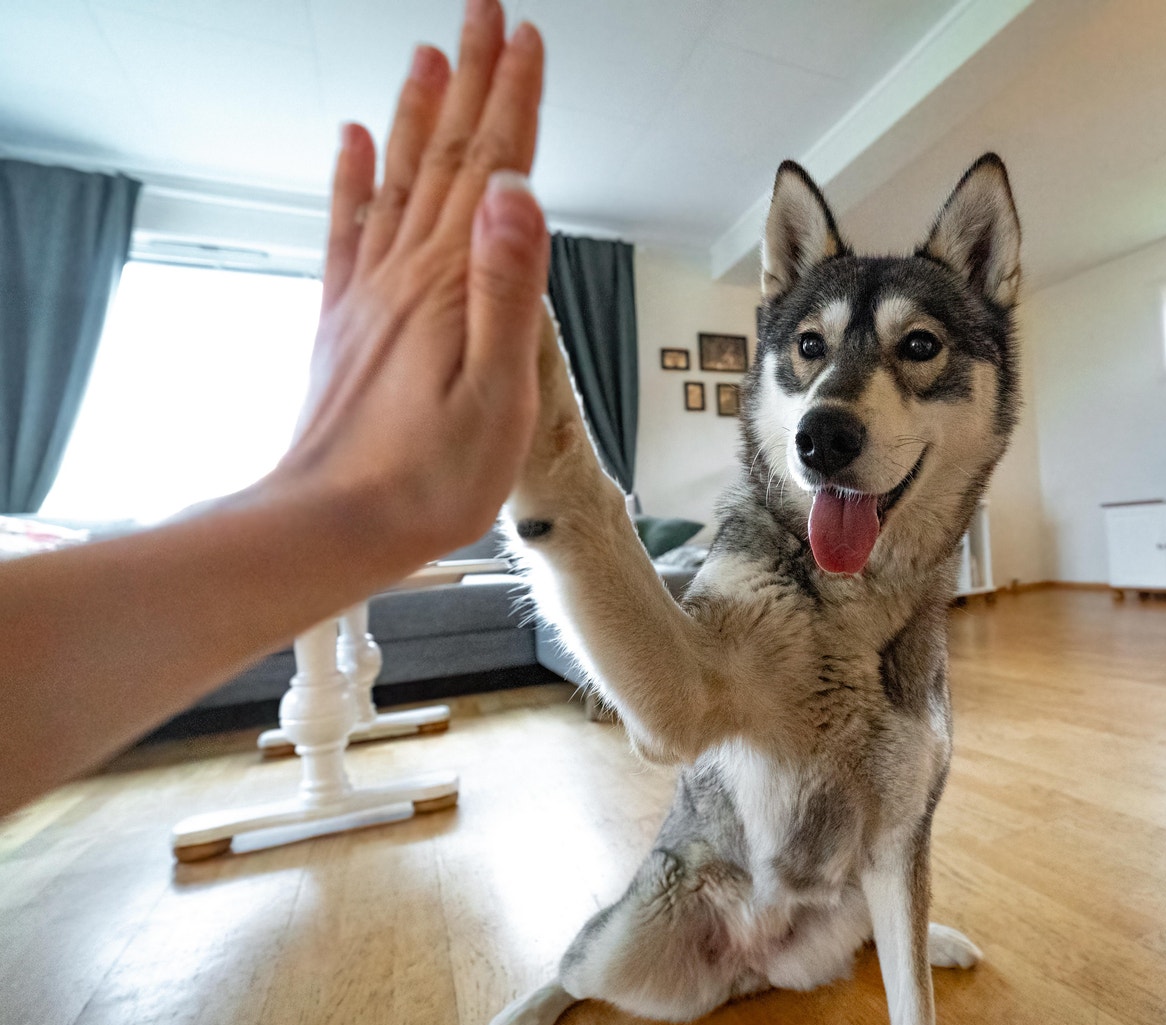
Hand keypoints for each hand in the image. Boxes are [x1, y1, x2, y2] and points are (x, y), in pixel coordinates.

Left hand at [270, 0, 548, 567]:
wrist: (332, 526)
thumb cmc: (425, 479)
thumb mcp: (498, 392)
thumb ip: (508, 287)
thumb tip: (517, 194)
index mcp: (450, 285)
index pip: (492, 171)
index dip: (512, 100)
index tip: (525, 39)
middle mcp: (405, 274)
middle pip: (446, 156)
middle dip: (470, 80)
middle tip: (484, 16)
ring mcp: (370, 293)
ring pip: (399, 178)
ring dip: (417, 112)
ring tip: (428, 55)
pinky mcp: (346, 321)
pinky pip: (348, 229)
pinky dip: (352, 178)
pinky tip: (353, 141)